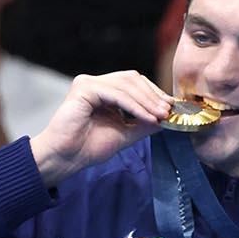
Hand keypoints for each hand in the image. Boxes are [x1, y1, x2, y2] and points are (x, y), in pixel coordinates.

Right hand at [31, 71, 171, 186]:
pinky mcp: (83, 88)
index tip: (171, 107)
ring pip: (127, 85)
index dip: (154, 93)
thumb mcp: (126, 133)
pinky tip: (147, 118)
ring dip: (147, 101)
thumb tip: (166, 117)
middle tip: (168, 111)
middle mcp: (95, 83)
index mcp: (104, 91)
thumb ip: (144, 123)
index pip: (134, 83)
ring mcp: (88, 83)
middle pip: (132, 79)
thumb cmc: (90, 147)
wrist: (67, 157)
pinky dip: (135, 106)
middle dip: (153, 95)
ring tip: (160, 116)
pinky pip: (116, 94)